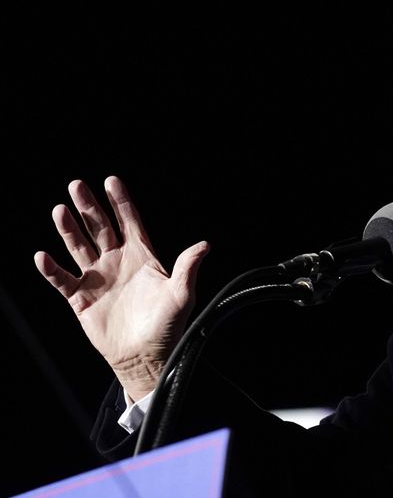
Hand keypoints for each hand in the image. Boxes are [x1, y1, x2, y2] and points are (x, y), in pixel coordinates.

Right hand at [34, 176, 209, 400]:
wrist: (147, 356)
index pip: (129, 222)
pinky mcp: (81, 298)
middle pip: (100, 228)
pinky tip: (43, 256)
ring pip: (79, 247)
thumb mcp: (182, 295)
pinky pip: (62, 280)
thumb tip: (205, 245)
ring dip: (69, 230)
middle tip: (76, 185)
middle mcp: (117, 262)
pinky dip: (51, 269)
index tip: (111, 180)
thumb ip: (188, 268)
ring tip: (60, 210)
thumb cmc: (169, 325)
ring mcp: (97, 278)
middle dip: (89, 207)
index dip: (120, 202)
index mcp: (142, 256)